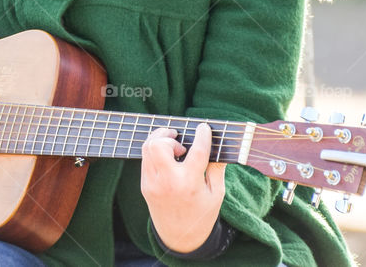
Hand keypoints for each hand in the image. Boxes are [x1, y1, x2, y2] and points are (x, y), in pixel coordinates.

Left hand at [140, 122, 226, 252]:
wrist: (180, 238)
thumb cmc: (202, 214)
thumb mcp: (216, 194)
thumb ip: (217, 168)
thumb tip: (220, 145)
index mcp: (189, 184)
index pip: (196, 151)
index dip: (202, 136)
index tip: (204, 127)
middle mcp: (168, 182)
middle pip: (158, 145)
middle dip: (168, 136)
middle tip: (180, 142)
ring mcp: (152, 184)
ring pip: (147, 148)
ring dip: (160, 141)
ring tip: (174, 148)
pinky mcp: (145, 186)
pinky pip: (145, 159)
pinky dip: (155, 152)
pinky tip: (167, 157)